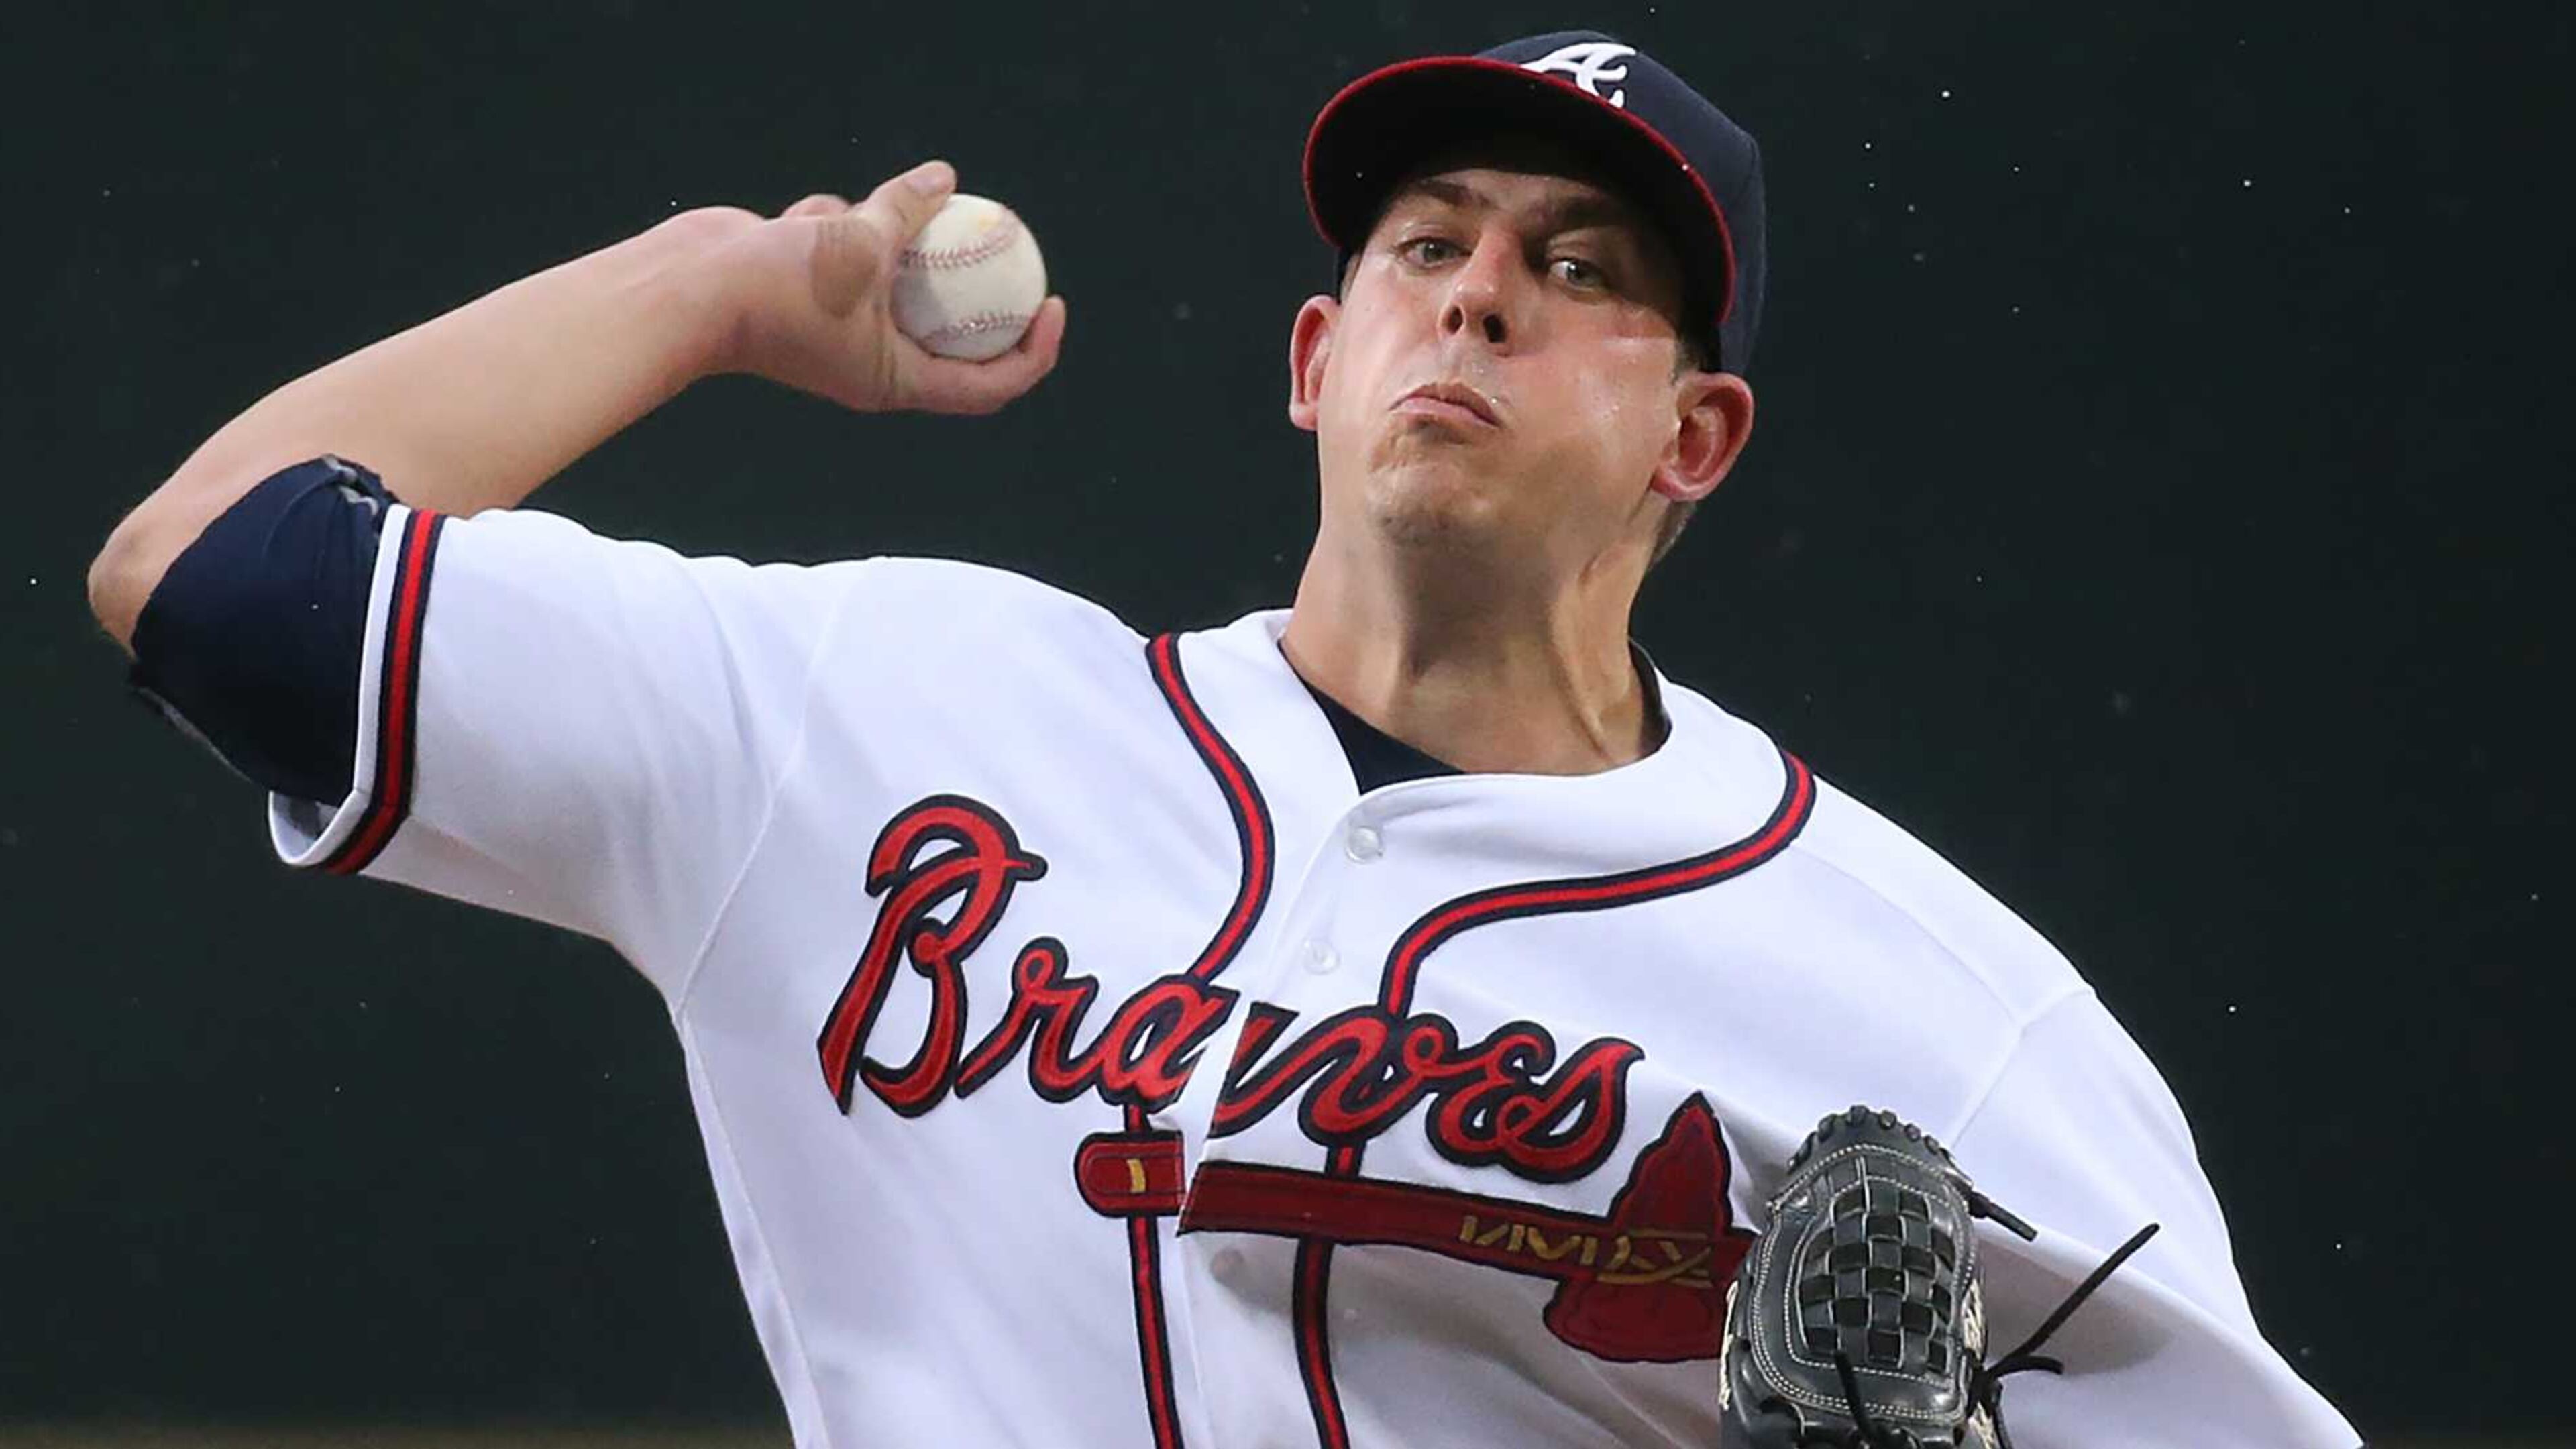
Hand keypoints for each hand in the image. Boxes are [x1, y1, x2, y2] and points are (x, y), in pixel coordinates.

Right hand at [705, 160, 1068, 414]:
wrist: (688, 288)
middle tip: (1007, 243)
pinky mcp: (811, 294)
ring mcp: (841, 330)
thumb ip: (906, 211)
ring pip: (895, 283)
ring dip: (894, 242)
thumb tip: (944, 178)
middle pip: (952, 336)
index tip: (1052, 303)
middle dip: (977, 290)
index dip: (1032, 351)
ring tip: (872, 217)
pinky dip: (838, 227)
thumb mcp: (857, 241)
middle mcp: (873, 364)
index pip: (989, 384)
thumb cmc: (776, 286)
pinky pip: (848, 256)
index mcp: (896, 380)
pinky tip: (807, 216)